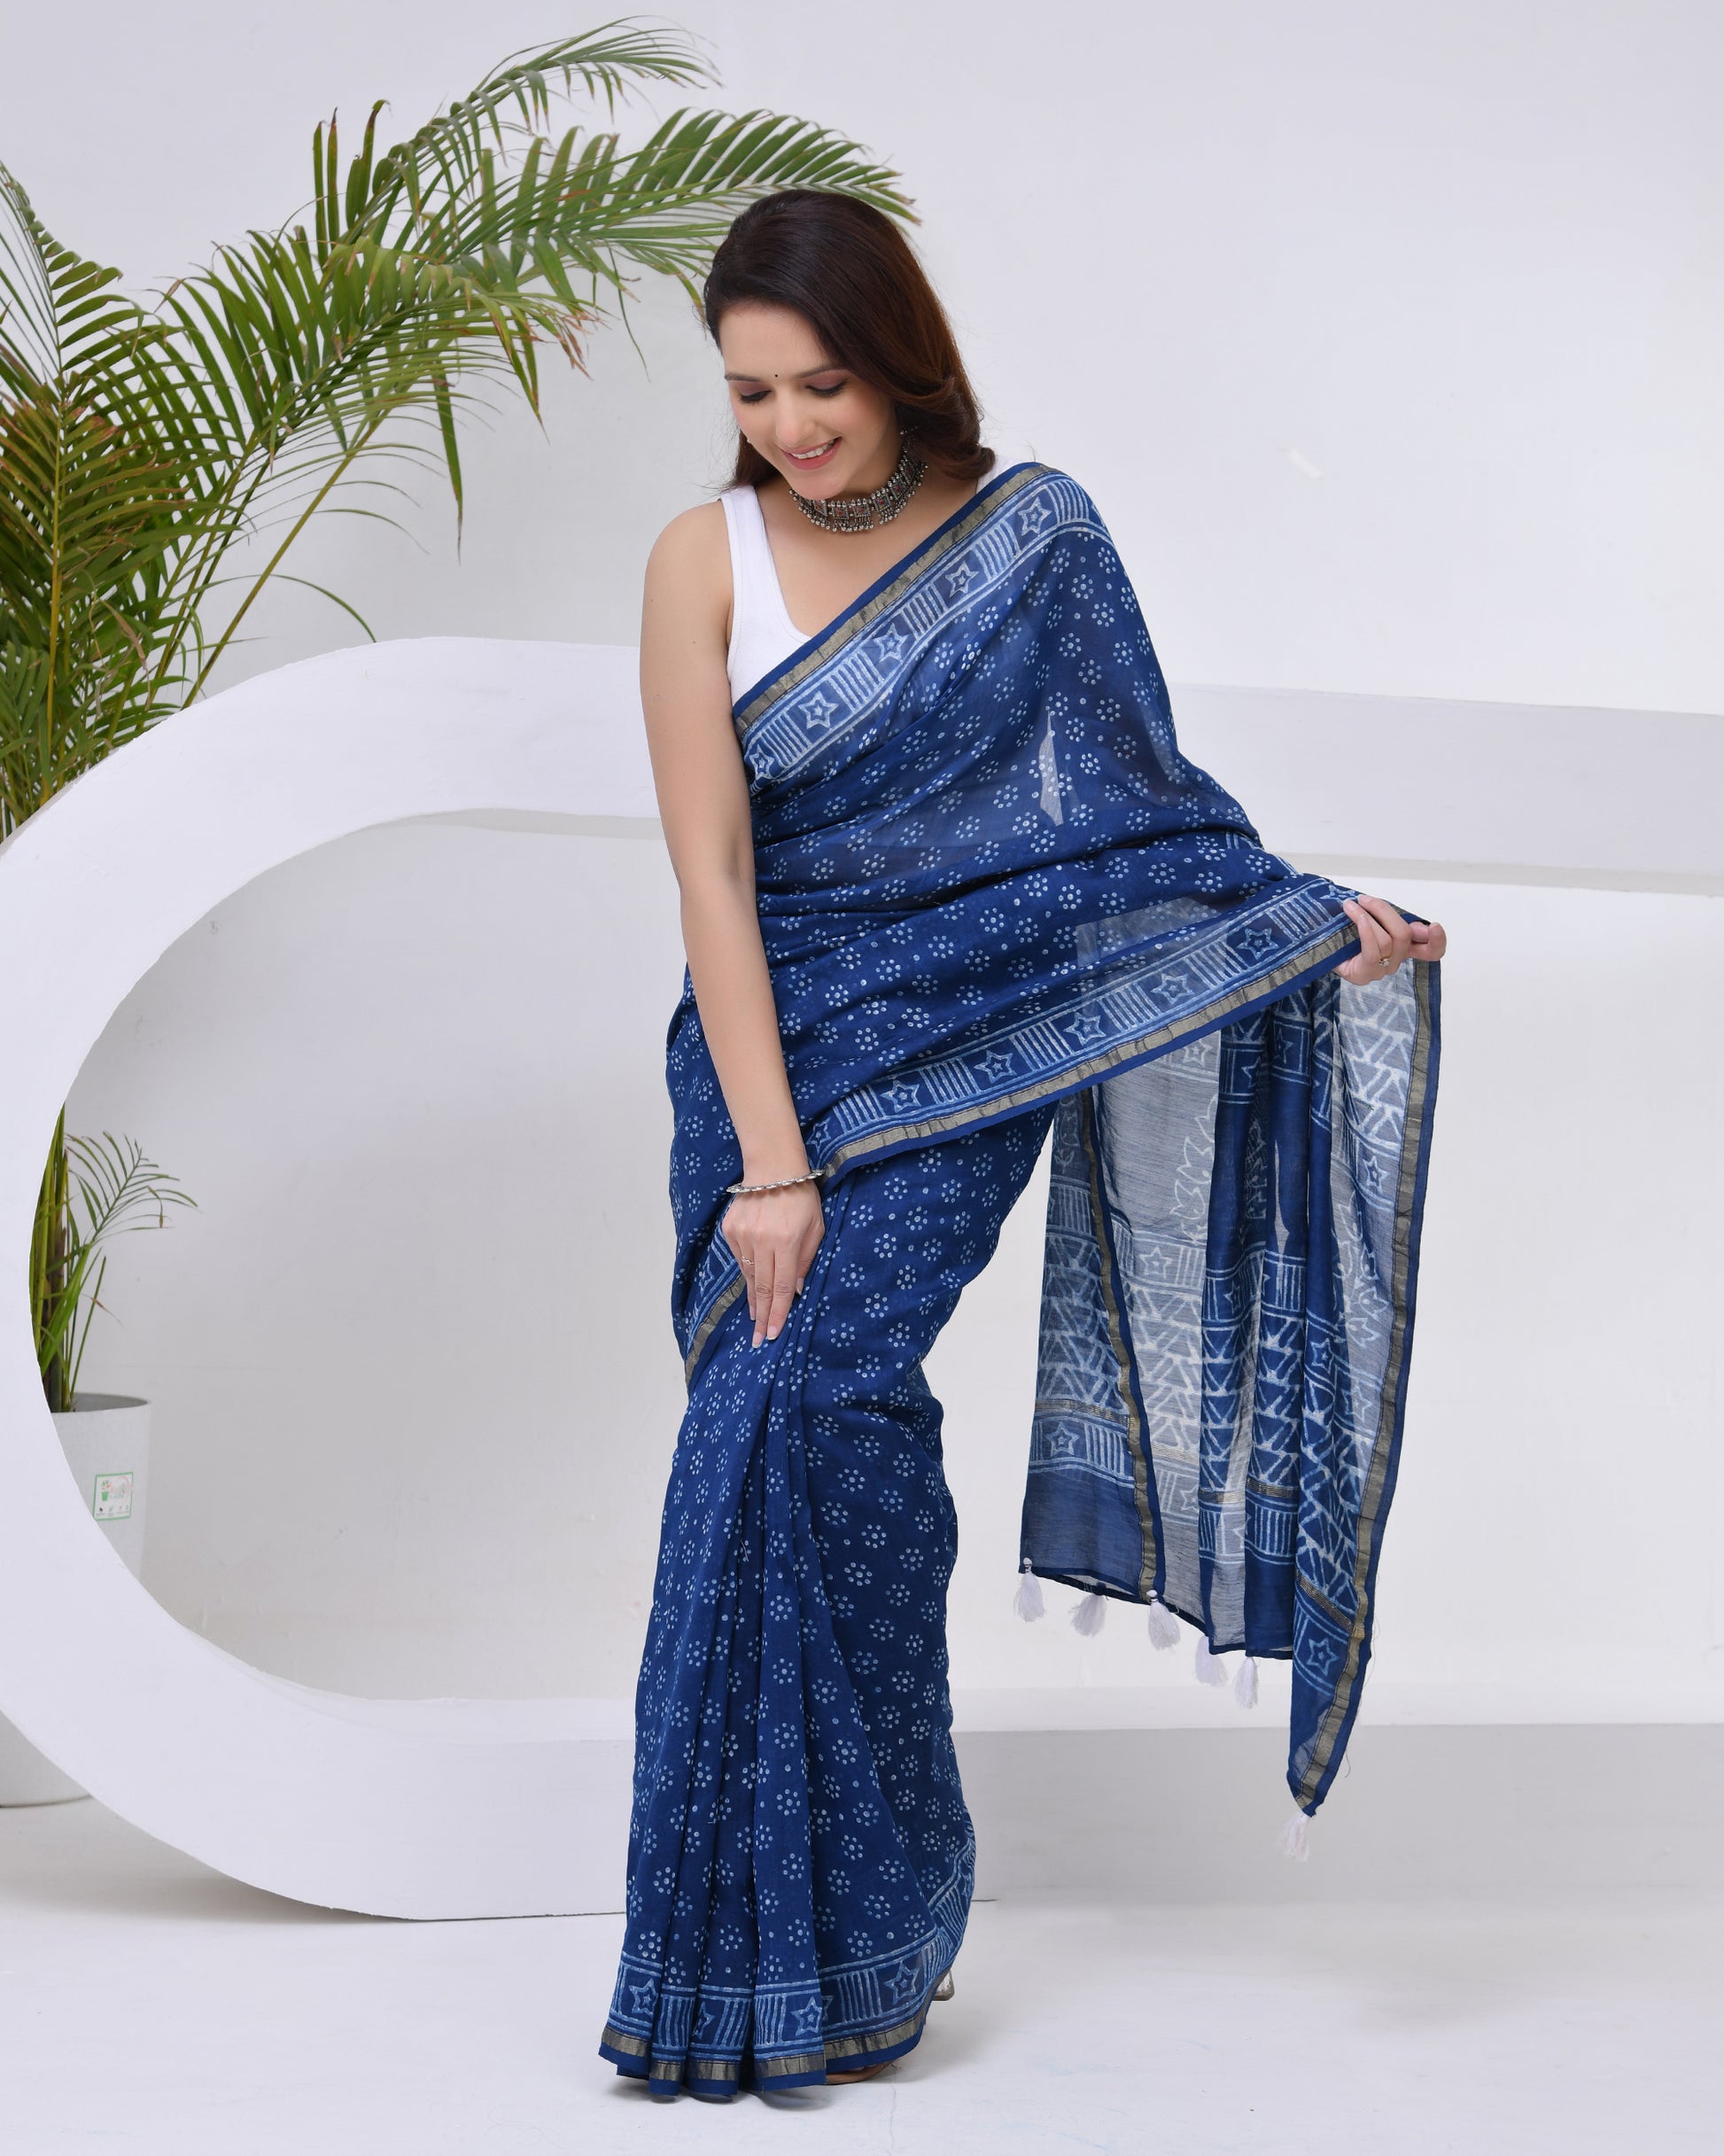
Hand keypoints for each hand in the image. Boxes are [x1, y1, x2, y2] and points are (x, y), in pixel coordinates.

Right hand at [723, 1180, 825, 1345]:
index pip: (781, 1287)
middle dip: (762, 1316)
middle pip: (762, 1288)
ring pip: (748, 1276)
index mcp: (787, 1241)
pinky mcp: (730, 1230)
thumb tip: (795, 1290)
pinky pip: (739, 1259)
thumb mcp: (816, 1227)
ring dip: (753, 1299)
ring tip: (755, 1319)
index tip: (773, 1334)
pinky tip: (753, 1284)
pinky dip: (747, 1273)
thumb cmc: (802, 1197)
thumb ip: (807, 1259)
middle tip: (759, 1340)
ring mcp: (743, 1235)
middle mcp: (762, 1241)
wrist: (773, 1167)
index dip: (778, 1313)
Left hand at [1336, 894, 1446, 984]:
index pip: (1431, 951)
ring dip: (1367, 916)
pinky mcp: (1364, 975)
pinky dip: (1365, 929)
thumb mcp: (1372, 917)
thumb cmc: (1346, 929)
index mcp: (1404, 947)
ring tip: (1350, 905)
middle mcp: (1396, 961)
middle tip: (1364, 899)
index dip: (1438, 941)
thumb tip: (1422, 927)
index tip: (1434, 926)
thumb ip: (1393, 920)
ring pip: (1386, 940)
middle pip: (1404, 935)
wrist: (1317, 942)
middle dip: (1384, 911)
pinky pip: (1372, 950)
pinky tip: (1355, 916)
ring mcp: (1380, 970)